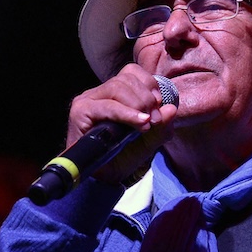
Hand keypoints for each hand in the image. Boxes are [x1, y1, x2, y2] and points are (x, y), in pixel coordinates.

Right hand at [65, 64, 177, 184]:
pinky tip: (140, 123)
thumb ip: (161, 126)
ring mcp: (88, 101)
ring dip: (138, 104)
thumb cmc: (122, 157)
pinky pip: (107, 106)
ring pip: (117, 87)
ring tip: (146, 123)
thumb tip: (171, 109)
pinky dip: (127, 114)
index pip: (132, 72)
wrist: (102, 179)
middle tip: (155, 119)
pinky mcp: (80, 112)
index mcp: (113, 94)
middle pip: (126, 78)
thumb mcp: (148, 141)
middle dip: (146, 98)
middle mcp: (99, 93)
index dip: (149, 83)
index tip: (159, 103)